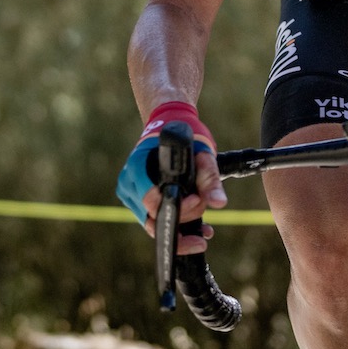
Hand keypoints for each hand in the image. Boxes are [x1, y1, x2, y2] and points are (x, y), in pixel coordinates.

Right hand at [115, 102, 226, 254]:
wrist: (171, 125)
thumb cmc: (186, 137)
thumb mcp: (202, 154)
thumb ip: (210, 179)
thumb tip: (218, 203)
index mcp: (138, 167)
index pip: (152, 202)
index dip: (178, 208)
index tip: (197, 199)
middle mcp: (128, 181)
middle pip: (154, 217)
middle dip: (184, 216)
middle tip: (201, 200)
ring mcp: (128, 192)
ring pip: (154, 223)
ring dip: (181, 221)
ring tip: (200, 212)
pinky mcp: (134, 200)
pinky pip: (152, 220)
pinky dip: (173, 222)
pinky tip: (194, 221)